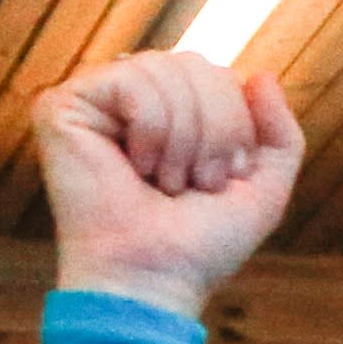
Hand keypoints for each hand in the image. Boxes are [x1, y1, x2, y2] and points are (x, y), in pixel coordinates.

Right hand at [37, 51, 303, 318]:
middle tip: (195, 184)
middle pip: (197, 64)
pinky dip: (152, 130)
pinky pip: (133, 79)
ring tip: (165, 182)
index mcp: (170, 112)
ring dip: (183, 138)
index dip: (235, 125)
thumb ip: (281, 135)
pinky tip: (135, 167)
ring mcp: (94, 100)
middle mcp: (129, 100)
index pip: (219, 75)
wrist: (155, 279)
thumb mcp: (264, 192)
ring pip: (165, 68)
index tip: (223, 180)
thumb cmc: (200, 245)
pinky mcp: (62, 105)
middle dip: (215, 128)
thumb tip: (261, 74)